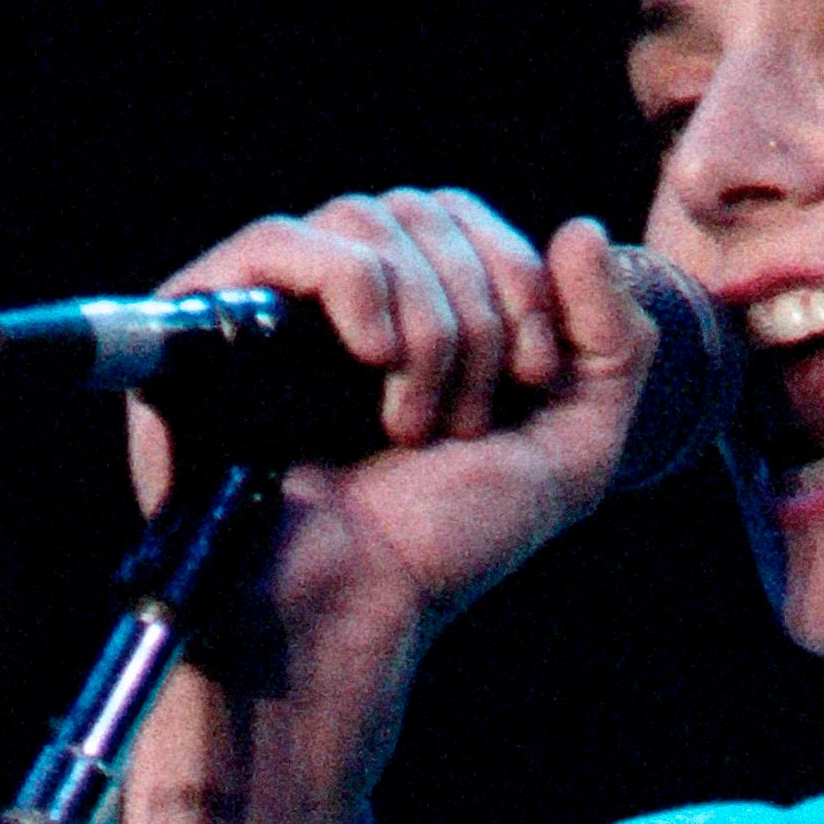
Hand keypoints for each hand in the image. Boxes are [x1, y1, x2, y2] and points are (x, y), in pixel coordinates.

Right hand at [114, 194, 658, 823]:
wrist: (350, 612)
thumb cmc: (442, 546)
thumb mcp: (570, 450)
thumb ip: (615, 342)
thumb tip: (580, 226)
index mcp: (412, 310)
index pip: (468, 217)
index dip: (519, 279)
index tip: (531, 380)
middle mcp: (338, 296)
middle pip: (426, 210)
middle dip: (478, 313)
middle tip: (463, 424)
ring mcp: (273, 304)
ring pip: (368, 221)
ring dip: (426, 327)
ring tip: (411, 425)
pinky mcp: (208, 319)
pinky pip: (284, 239)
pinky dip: (352, 288)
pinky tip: (373, 360)